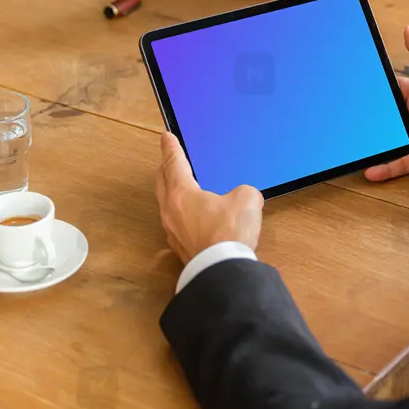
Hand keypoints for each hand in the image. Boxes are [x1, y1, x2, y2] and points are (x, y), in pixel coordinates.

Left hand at [154, 132, 263, 265]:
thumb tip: (243, 198)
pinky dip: (181, 213)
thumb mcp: (246, 199)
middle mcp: (171, 211)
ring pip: (166, 203)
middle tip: (169, 159)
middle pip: (162, 182)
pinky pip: (175, 222)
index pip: (174, 163)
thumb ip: (244, 191)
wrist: (222, 270)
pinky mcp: (181, 247)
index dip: (171, 148)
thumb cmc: (228, 235)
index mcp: (181, 193)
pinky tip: (192, 216)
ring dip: (171, 191)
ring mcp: (173, 231)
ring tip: (180, 186)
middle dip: (165, 167)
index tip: (166, 137)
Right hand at [364, 26, 408, 180]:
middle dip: (367, 117)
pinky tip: (368, 171)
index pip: (393, 89)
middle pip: (385, 116)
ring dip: (371, 143)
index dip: (377, 88)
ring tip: (351, 145)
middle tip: (344, 116)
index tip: (356, 87)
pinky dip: (383, 168)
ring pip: (387, 140)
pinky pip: (397, 163)